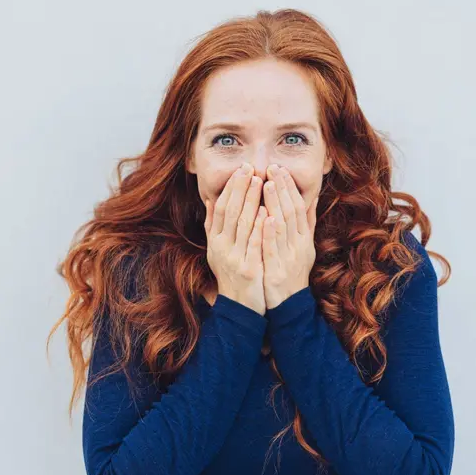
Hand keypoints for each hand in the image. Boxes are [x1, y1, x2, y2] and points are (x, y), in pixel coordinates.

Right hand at [204, 163, 266, 315]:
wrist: (240, 307)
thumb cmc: (232, 275)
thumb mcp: (218, 250)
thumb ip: (214, 226)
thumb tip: (209, 199)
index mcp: (215, 241)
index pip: (220, 209)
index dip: (230, 188)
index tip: (240, 170)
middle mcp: (222, 248)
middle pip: (230, 212)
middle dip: (240, 188)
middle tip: (249, 167)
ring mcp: (234, 258)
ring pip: (242, 224)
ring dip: (250, 201)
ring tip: (259, 181)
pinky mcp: (248, 269)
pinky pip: (254, 244)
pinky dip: (259, 226)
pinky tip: (265, 211)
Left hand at [262, 164, 317, 309]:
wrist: (289, 305)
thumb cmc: (293, 273)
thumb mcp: (304, 247)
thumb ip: (306, 223)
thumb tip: (312, 198)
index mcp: (303, 238)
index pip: (298, 207)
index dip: (289, 187)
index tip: (279, 169)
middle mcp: (298, 245)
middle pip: (292, 212)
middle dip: (282, 188)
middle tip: (272, 167)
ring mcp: (288, 257)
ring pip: (283, 226)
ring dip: (276, 204)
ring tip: (267, 184)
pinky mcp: (277, 270)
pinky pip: (273, 249)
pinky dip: (270, 233)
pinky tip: (265, 217)